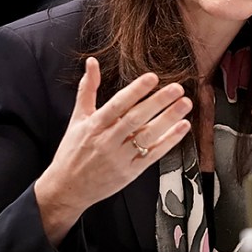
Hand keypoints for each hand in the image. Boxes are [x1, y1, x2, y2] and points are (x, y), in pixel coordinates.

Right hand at [34, 57, 191, 244]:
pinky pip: (153, 155)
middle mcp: (107, 141)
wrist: (67, 188)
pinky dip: (169, 141)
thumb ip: (87, 89)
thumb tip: (92, 63)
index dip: (135, 91)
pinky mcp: (130, 173)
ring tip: (184, 104)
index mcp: (94, 125)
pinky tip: (182, 128)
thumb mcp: (77, 118)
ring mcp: (120, 158)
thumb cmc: (73, 151)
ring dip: (168, 119)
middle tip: (177, 88)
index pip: (118, 105)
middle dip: (158, 102)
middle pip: (135, 119)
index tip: (152, 78)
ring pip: (147, 136)